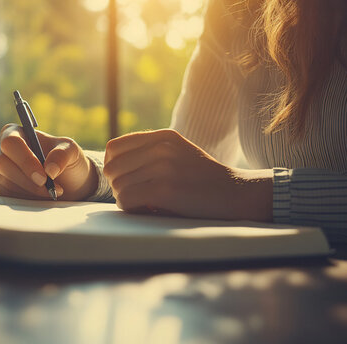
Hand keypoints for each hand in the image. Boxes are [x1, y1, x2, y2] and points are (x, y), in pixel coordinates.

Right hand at [0, 123, 97, 199]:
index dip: (25, 160)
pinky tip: (41, 199)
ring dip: (30, 191)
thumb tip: (49, 169)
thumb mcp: (71, 151)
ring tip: (52, 193)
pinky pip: (7, 196)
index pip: (11, 142)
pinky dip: (26, 200)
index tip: (43, 177)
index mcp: (14, 133)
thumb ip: (62, 154)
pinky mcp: (0, 188)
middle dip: (27, 179)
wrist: (68, 182)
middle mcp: (1, 150)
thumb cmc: (65, 160)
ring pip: (5, 182)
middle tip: (49, 189)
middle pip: (1, 162)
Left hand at [103, 129, 272, 220]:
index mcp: (163, 137)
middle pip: (112, 168)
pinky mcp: (165, 189)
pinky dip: (130, 208)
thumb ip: (149, 152)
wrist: (236, 194)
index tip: (126, 180)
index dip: (113, 167)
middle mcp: (161, 147)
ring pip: (118, 185)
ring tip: (143, 203)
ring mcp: (163, 167)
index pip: (114, 148)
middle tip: (134, 196)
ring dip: (125, 199)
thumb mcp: (178, 153)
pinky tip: (146, 210)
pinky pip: (126, 199)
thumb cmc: (202, 179)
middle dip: (117, 186)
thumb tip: (109, 163)